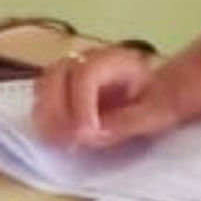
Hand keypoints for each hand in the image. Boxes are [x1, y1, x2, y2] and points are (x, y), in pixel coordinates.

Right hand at [32, 47, 185, 150]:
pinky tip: (55, 137)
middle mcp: (89, 59)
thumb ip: (127, 122)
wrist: (155, 95)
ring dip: (46, 114)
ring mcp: (73, 69)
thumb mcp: (156, 113)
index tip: (85, 134)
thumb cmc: (157, 103)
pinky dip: (44, 117)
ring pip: (44, 82)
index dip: (81, 104)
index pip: (87, 74)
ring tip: (58, 141)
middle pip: (58, 73)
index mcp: (116, 60)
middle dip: (58, 109)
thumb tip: (94, 133)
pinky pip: (42, 96)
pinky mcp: (62, 86)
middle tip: (68, 140)